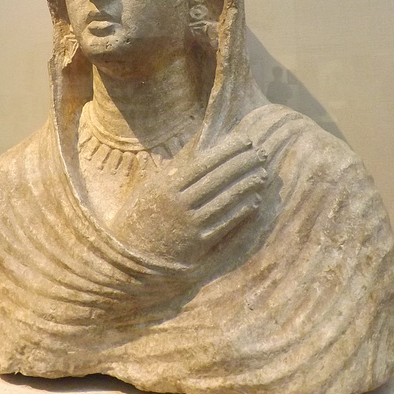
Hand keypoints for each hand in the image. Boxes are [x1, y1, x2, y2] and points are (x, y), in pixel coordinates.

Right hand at [108, 131, 266, 269]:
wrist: (130, 255)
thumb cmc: (144, 212)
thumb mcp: (155, 184)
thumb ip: (180, 165)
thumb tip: (203, 139)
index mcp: (166, 186)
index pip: (203, 163)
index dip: (227, 151)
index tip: (246, 140)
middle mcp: (178, 204)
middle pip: (216, 180)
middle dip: (242, 165)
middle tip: (262, 153)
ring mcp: (188, 225)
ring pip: (223, 201)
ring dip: (246, 186)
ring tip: (263, 174)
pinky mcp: (196, 244)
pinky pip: (224, 225)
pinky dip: (240, 212)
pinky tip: (254, 201)